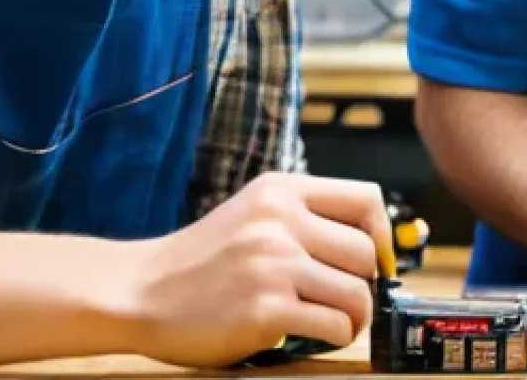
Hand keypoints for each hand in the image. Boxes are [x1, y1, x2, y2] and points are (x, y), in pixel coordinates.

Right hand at [122, 173, 393, 367]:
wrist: (142, 290)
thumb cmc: (203, 257)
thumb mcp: (254, 213)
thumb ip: (303, 217)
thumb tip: (371, 243)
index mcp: (281, 190)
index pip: (365, 198)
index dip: (384, 232)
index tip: (380, 258)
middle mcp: (280, 220)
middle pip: (366, 251)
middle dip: (367, 281)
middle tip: (348, 297)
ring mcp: (274, 264)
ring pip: (357, 292)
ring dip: (355, 315)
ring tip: (335, 320)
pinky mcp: (266, 309)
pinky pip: (334, 325)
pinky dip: (334, 336)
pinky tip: (312, 334)